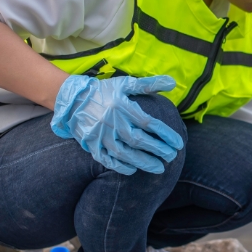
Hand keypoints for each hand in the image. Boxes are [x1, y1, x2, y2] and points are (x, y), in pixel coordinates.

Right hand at [50, 75, 183, 174]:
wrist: (73, 99)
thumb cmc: (104, 91)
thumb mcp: (125, 84)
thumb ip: (149, 84)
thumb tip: (172, 82)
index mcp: (122, 106)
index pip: (149, 123)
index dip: (165, 134)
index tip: (179, 144)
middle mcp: (112, 121)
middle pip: (138, 140)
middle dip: (158, 150)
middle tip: (172, 157)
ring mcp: (100, 134)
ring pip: (124, 152)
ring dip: (143, 162)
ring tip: (158, 168)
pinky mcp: (91, 144)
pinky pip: (105, 159)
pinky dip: (119, 166)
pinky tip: (132, 170)